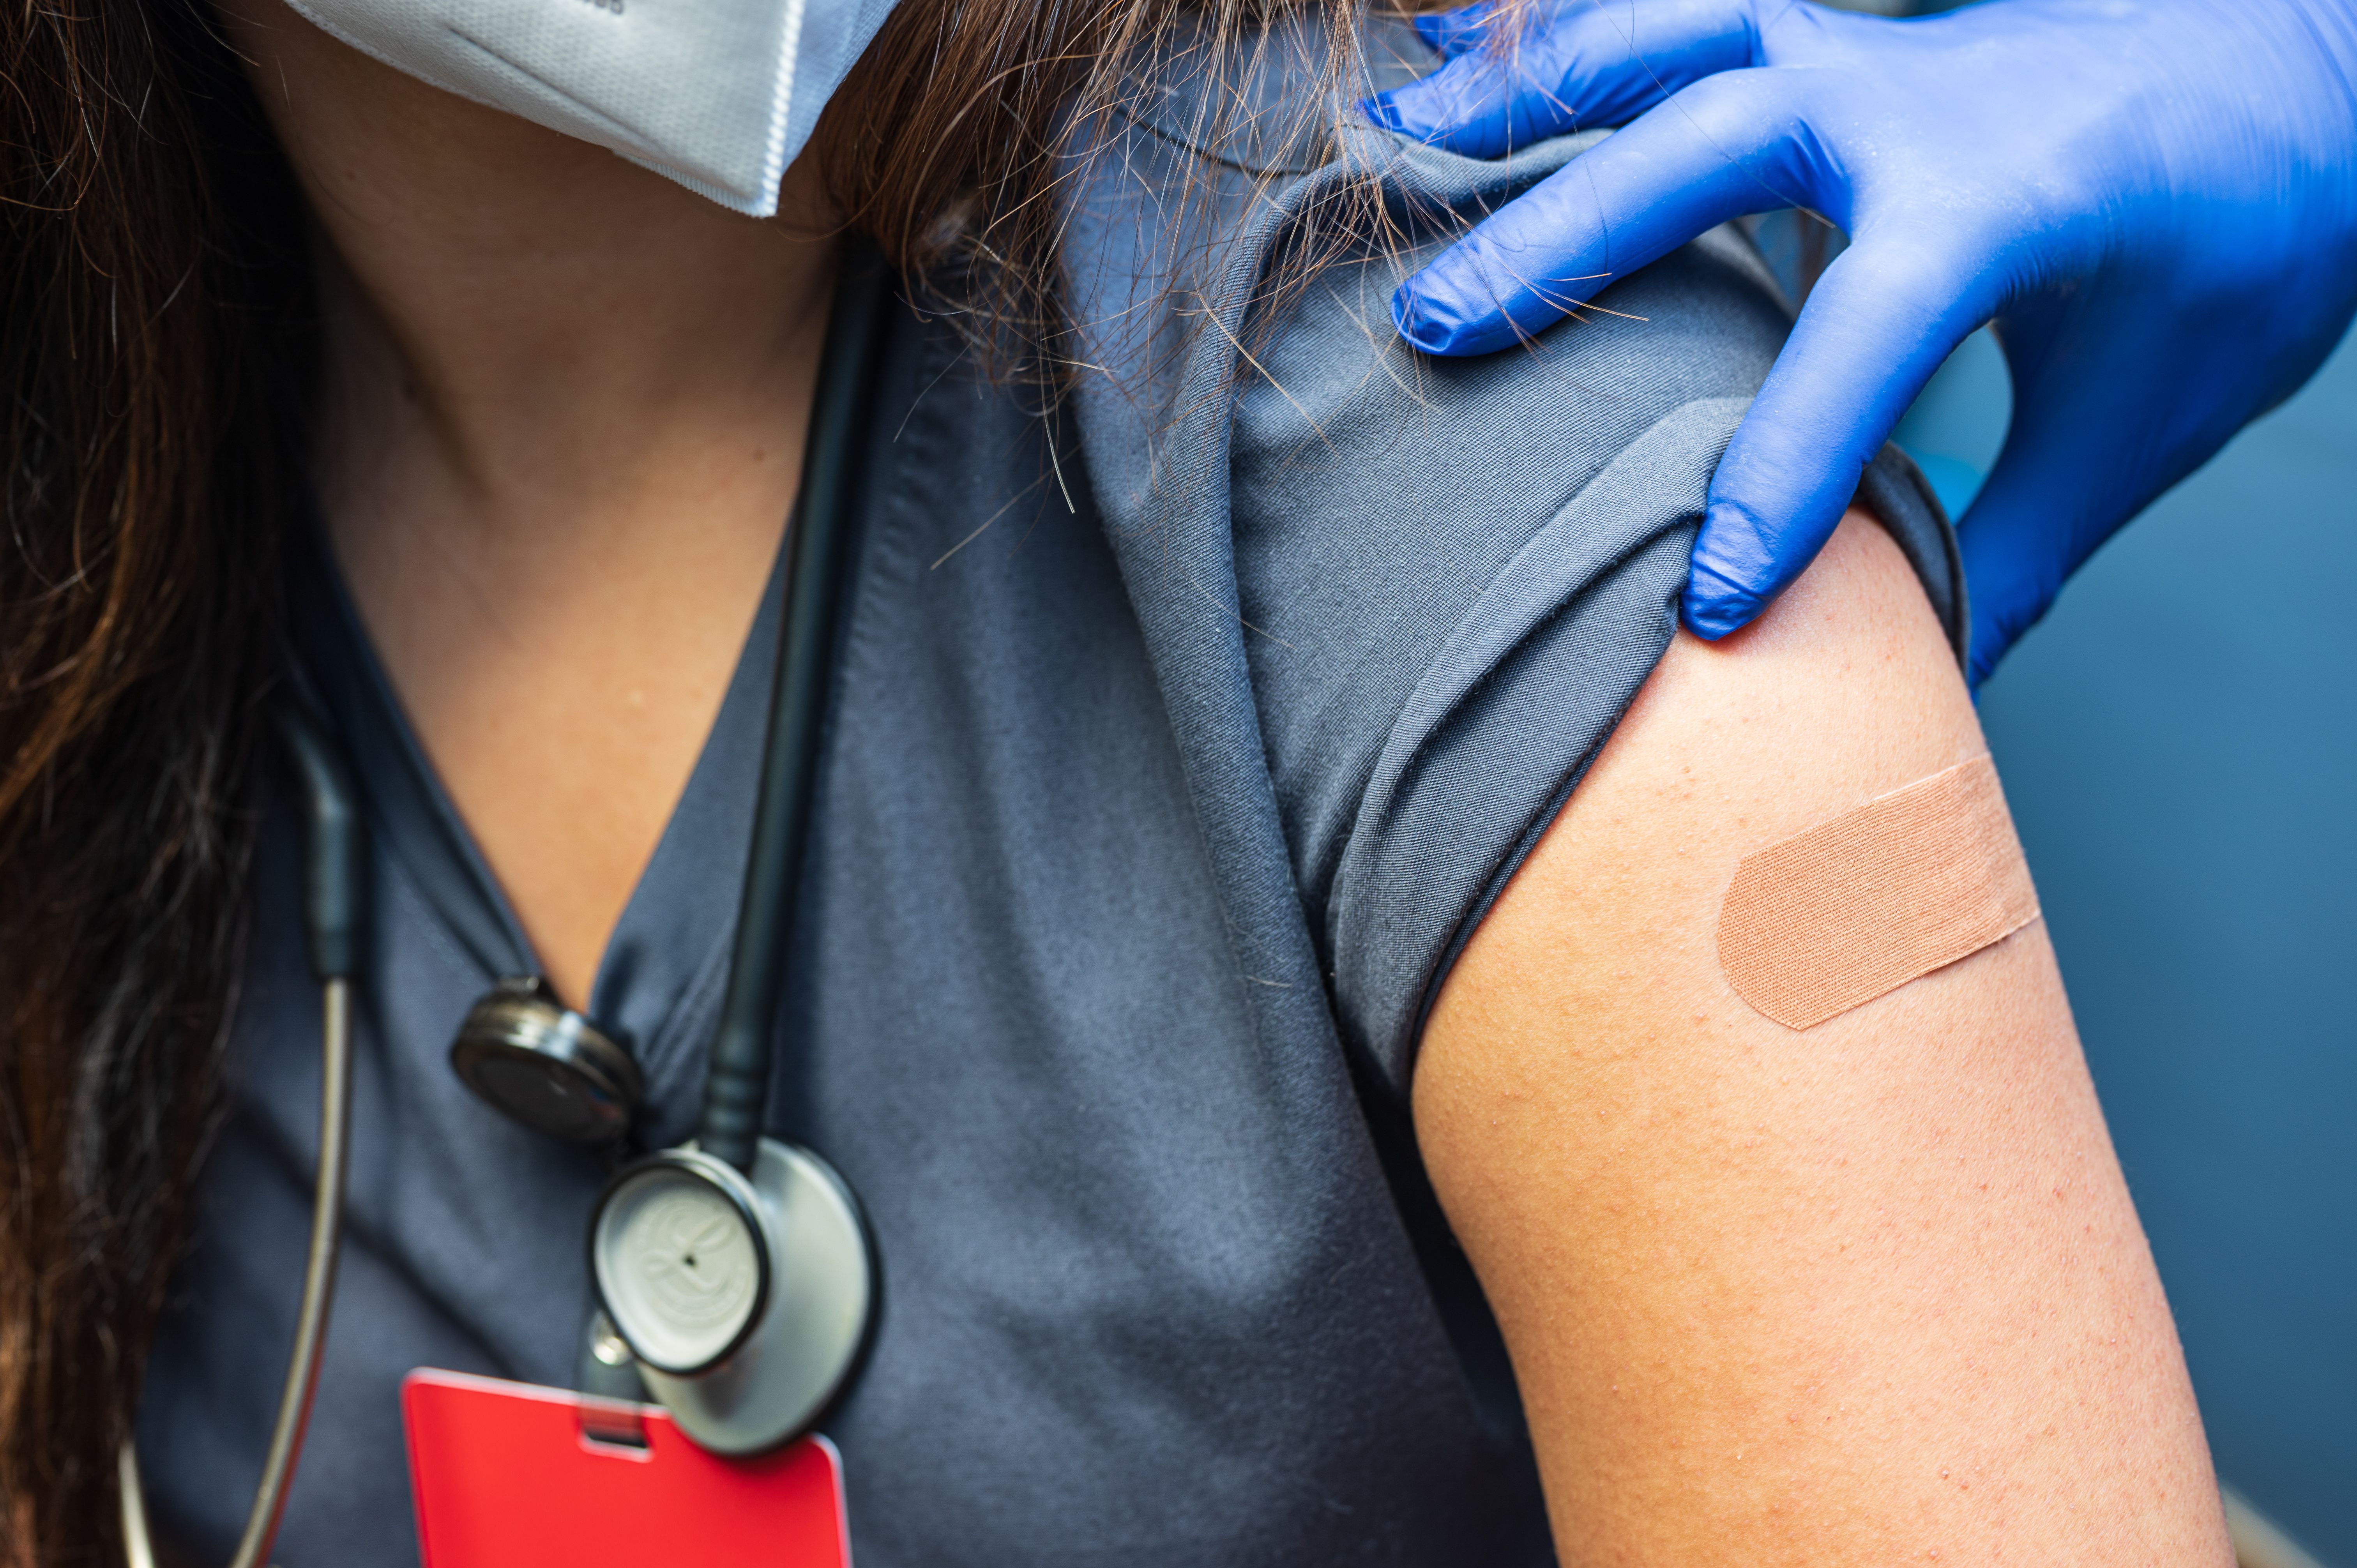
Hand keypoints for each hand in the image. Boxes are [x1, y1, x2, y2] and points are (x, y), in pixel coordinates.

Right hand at [1365, 0, 2356, 680]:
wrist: (2298, 66)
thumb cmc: (2241, 247)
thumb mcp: (2149, 418)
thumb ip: (2021, 547)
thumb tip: (1923, 684)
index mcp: (2013, 196)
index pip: (1870, 333)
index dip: (1783, 472)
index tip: (1702, 601)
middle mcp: (1917, 95)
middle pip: (1707, 145)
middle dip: (1563, 239)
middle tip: (1436, 332)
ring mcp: (1868, 42)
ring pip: (1666, 40)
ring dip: (1521, 95)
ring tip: (1388, 147)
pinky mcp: (1839, 33)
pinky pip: (1676, 11)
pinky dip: (1557, 27)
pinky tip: (1443, 39)